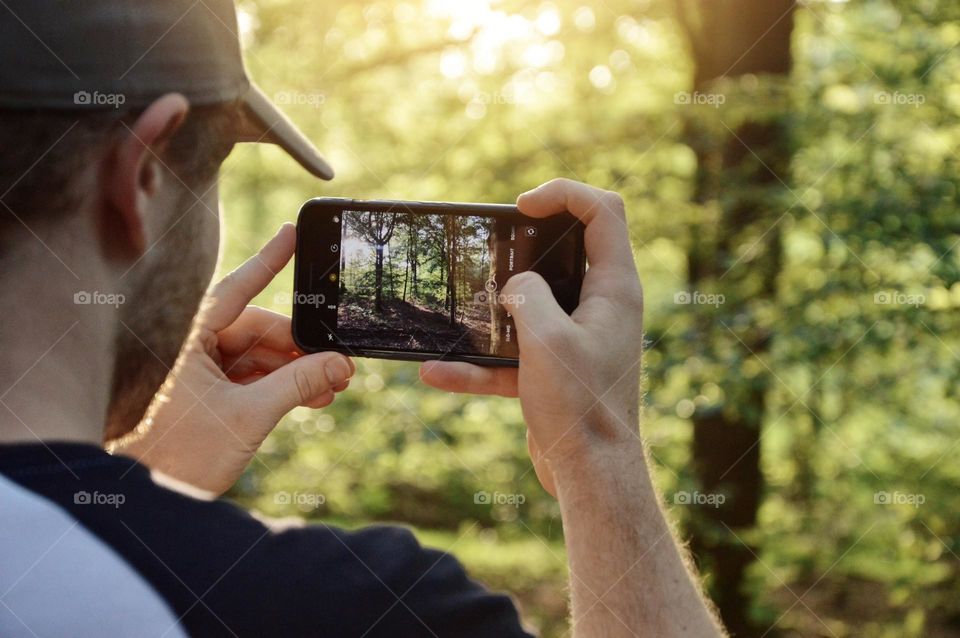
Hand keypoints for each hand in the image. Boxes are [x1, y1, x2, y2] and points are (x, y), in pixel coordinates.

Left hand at [113, 224, 354, 494]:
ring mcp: (193, 371)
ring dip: (292, 371)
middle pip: (254, 330)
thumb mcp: (248, 417)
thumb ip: (298, 384)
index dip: (269, 262)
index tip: (292, 233)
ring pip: (254, 356)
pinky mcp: (201, 394)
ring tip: (331, 388)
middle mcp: (186, 348)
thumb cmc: (181, 458)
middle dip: (298, 348)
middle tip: (338, 364)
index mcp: (183, 340)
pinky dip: (276, 386)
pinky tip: (310, 397)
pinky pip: (246, 377)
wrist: (145, 505)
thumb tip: (340, 364)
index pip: (236, 289)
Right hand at [419, 179, 643, 495]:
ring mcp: (579, 337)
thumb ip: (528, 296)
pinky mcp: (557, 367)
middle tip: (493, 243)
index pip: (604, 212)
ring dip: (496, 304)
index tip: (522, 205)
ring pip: (535, 302)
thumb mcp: (547, 340)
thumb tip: (515, 285)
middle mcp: (603, 306)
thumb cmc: (580, 407)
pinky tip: (438, 373)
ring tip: (462, 303)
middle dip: (527, 242)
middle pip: (570, 249)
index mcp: (615, 289)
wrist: (591, 475)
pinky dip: (482, 361)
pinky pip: (516, 352)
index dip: (565, 193)